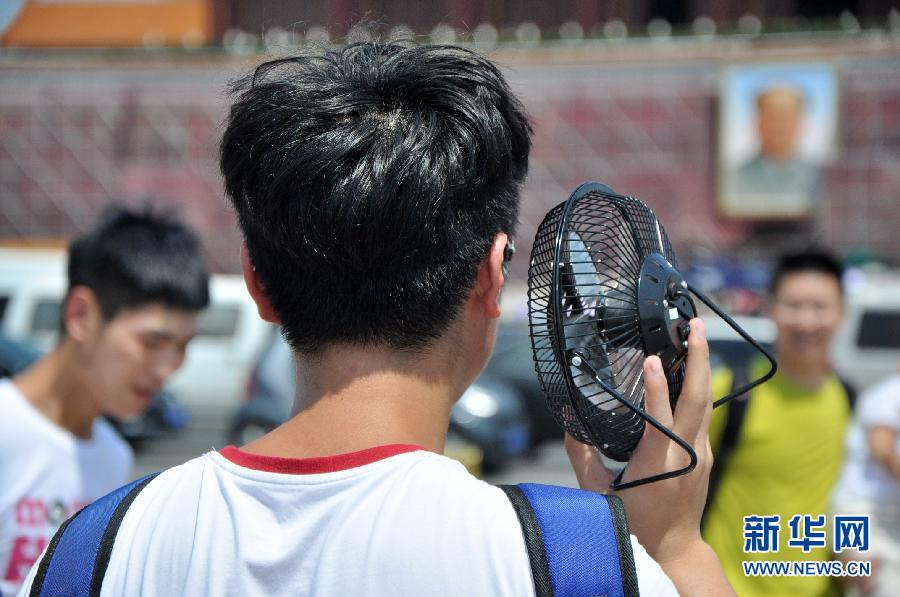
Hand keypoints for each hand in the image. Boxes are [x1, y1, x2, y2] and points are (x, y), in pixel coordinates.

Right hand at [566, 318, 727, 593]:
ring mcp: (701, 454)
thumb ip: (580, 453)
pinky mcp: (704, 455)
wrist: (672, 550)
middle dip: (700, 359)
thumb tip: (567, 418)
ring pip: (706, 402)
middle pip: (698, 399)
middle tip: (696, 326)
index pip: (661, 420)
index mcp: (658, 464)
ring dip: (703, 366)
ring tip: (697, 335)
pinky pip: (703, 413)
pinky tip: (691, 368)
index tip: (651, 359)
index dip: (656, 388)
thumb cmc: (630, 523)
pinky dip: (698, 387)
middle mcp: (686, 455)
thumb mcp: (596, 490)